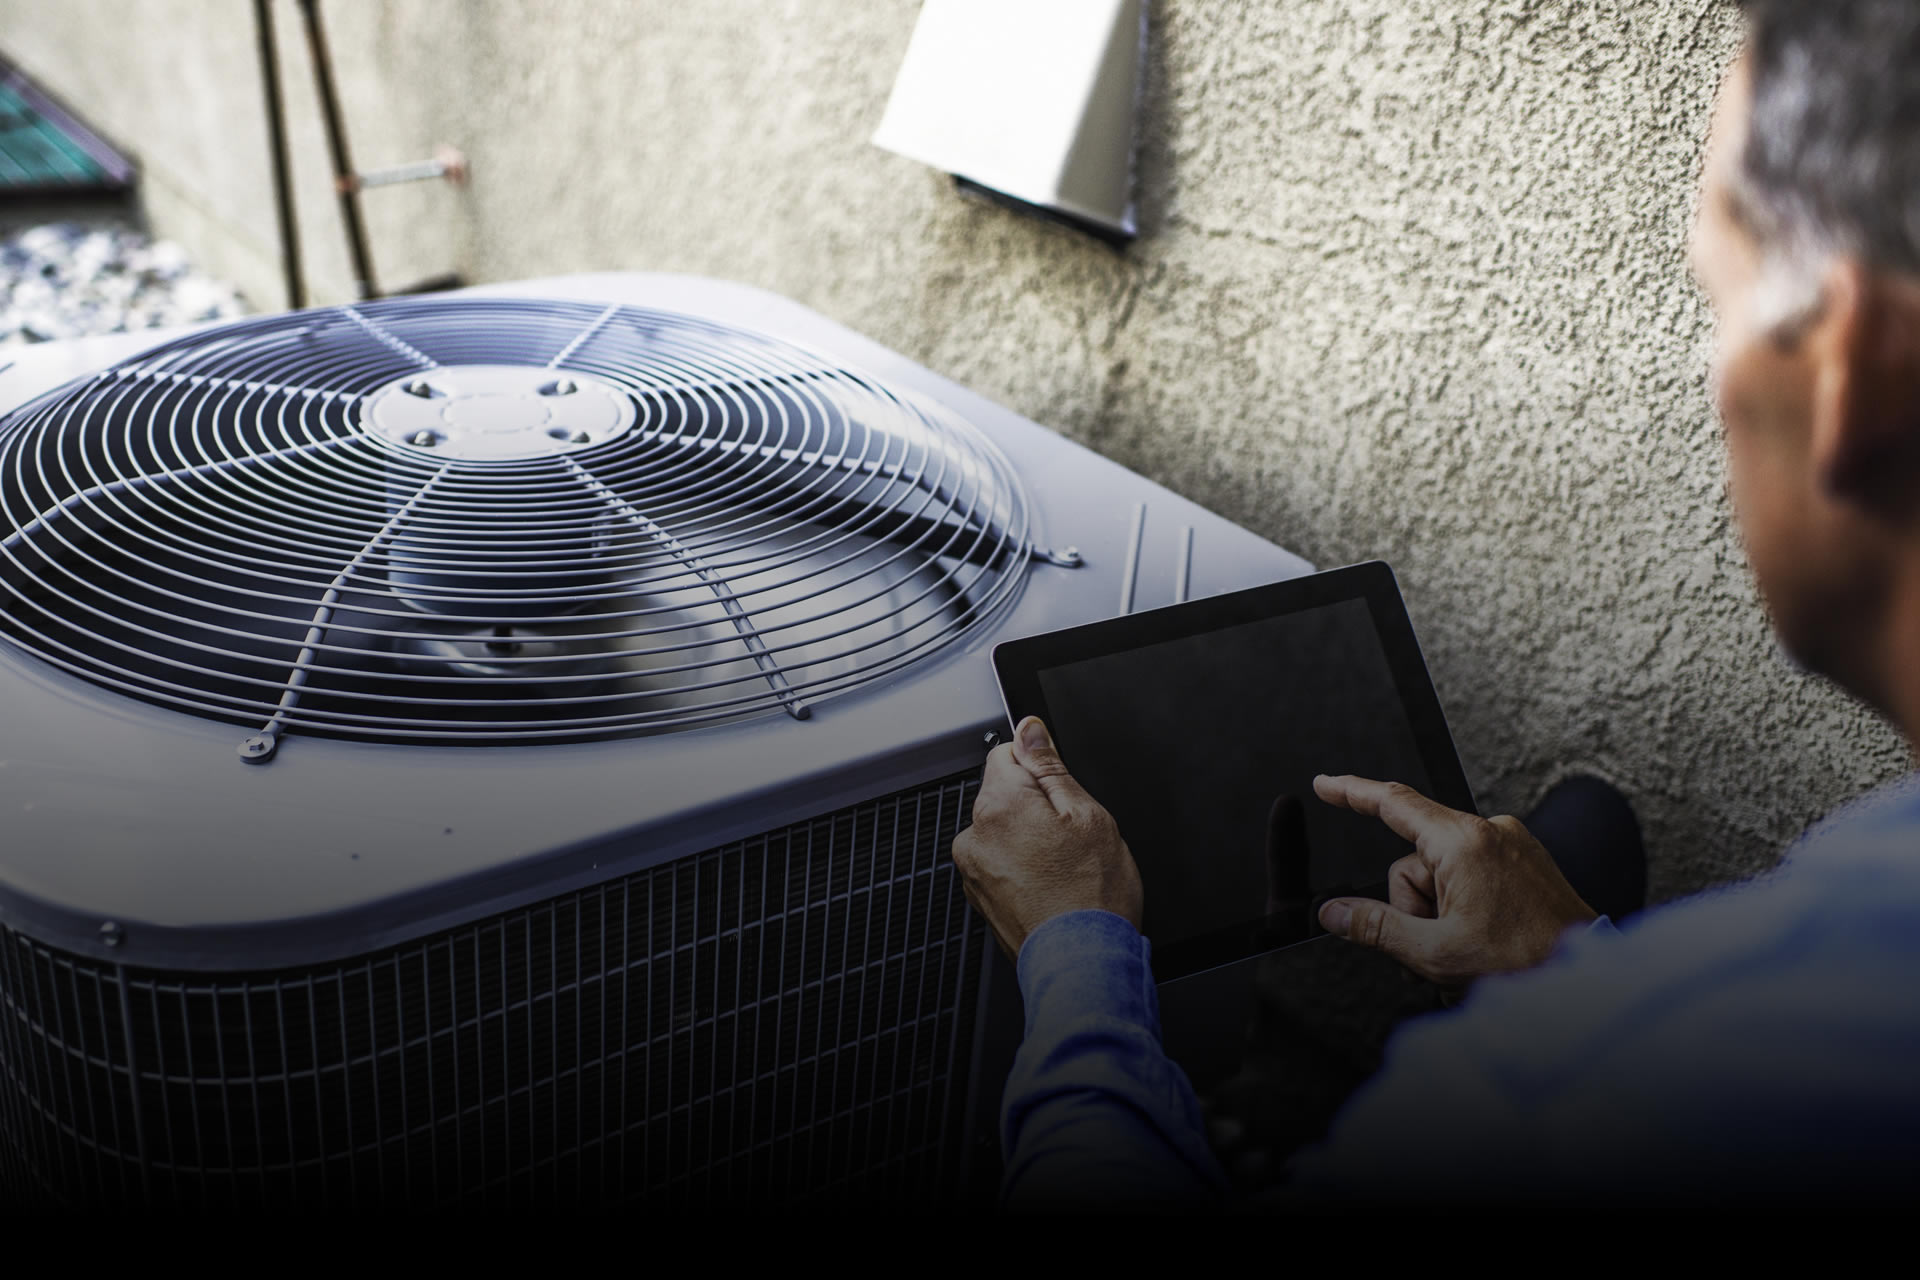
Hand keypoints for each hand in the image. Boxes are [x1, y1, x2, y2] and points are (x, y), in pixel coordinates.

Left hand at [952, 717, 1143, 957]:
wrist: (1082, 964)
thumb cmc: (1091, 898)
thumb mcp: (1088, 816)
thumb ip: (1051, 767)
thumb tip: (1030, 730)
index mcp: (999, 806)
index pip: (1007, 754)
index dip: (1041, 769)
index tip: (1062, 793)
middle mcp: (975, 836)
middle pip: (1004, 795)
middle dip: (1036, 808)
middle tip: (1072, 839)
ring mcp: (974, 871)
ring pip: (1003, 831)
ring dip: (1028, 840)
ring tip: (1064, 870)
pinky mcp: (981, 898)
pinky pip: (1001, 865)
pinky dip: (1022, 870)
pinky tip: (1052, 888)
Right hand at [1312, 774, 1597, 987]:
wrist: (1585, 982)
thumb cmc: (1525, 966)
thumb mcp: (1434, 952)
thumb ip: (1375, 927)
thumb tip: (1334, 912)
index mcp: (1465, 844)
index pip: (1394, 803)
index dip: (1352, 791)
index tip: (1326, 783)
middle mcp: (1491, 832)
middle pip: (1415, 860)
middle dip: (1414, 906)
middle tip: (1436, 945)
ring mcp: (1511, 844)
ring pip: (1442, 871)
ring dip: (1440, 912)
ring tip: (1468, 948)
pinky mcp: (1524, 860)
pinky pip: (1471, 873)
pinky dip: (1464, 904)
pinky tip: (1483, 936)